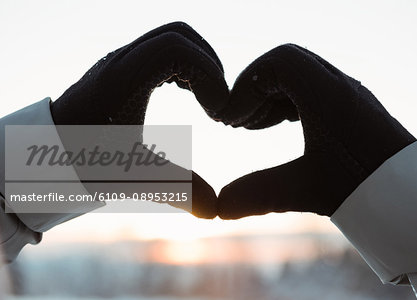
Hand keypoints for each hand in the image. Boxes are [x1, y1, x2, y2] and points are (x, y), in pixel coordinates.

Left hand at [50, 22, 227, 217]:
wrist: (48, 154)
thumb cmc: (86, 164)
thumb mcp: (134, 176)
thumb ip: (177, 190)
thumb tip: (215, 210)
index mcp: (123, 79)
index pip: (177, 49)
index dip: (208, 74)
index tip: (215, 112)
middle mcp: (122, 61)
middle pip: (179, 34)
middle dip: (208, 64)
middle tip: (217, 101)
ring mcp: (122, 61)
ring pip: (171, 38)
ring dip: (197, 62)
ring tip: (207, 98)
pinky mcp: (124, 68)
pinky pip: (161, 49)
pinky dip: (183, 65)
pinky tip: (189, 93)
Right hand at [217, 44, 415, 217]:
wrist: (409, 192)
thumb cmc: (365, 188)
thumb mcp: (306, 190)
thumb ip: (259, 194)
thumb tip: (219, 206)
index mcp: (327, 95)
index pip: (278, 62)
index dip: (247, 85)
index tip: (232, 120)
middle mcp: (338, 86)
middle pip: (284, 66)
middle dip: (253, 91)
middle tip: (236, 124)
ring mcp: (345, 94)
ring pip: (296, 77)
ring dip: (268, 97)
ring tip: (250, 128)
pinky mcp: (348, 106)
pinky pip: (308, 89)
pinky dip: (285, 103)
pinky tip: (277, 128)